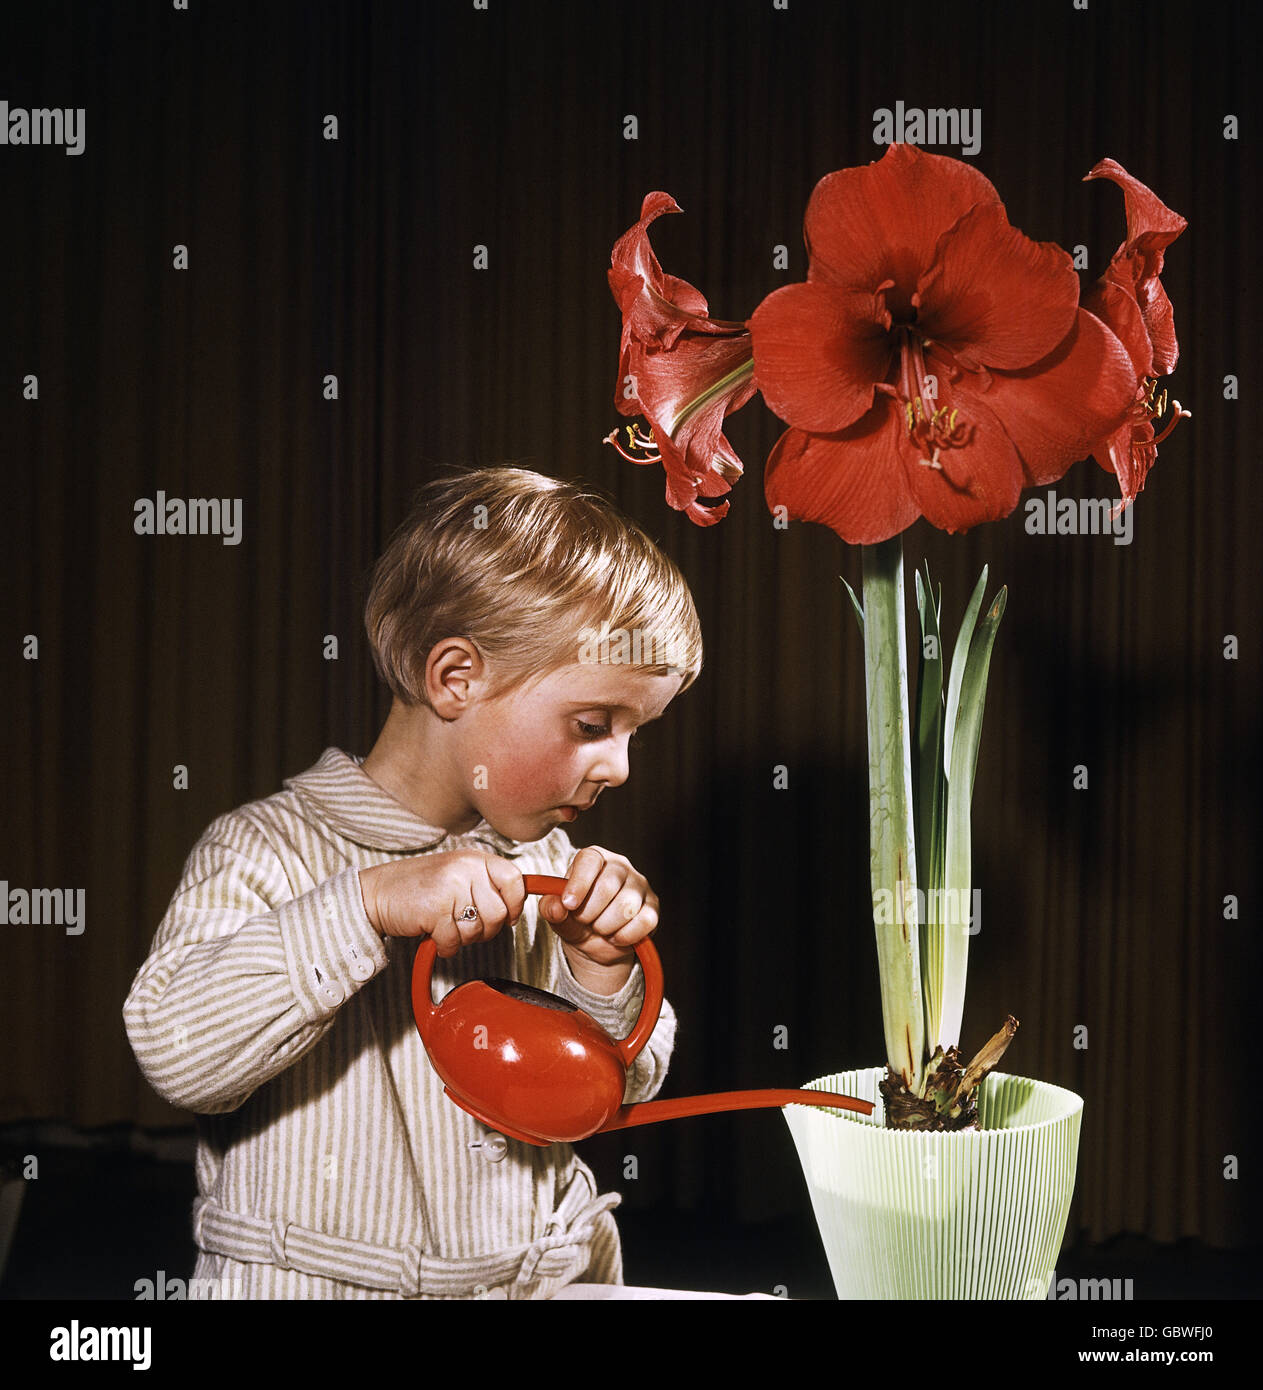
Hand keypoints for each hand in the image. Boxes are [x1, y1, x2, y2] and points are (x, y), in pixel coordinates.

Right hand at [358, 852, 524, 957]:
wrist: (376, 893)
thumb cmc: (417, 887)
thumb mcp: (457, 874)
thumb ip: (486, 885)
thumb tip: (514, 909)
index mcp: (474, 858)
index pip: (514, 879)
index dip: (514, 904)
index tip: (506, 916)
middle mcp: (465, 869)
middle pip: (498, 913)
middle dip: (485, 930)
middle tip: (465, 926)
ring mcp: (450, 887)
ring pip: (478, 930)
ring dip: (463, 938)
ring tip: (447, 927)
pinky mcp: (435, 909)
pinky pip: (454, 941)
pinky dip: (445, 946)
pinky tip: (435, 936)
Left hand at [538, 846, 658, 970]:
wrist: (596, 945)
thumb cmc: (576, 921)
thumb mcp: (558, 916)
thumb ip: (551, 909)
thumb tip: (556, 907)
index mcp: (595, 858)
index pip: (590, 860)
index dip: (579, 883)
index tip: (569, 904)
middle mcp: (620, 866)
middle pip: (608, 886)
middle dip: (590, 913)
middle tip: (583, 921)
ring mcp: (640, 885)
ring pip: (626, 906)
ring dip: (606, 926)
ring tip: (599, 928)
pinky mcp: (653, 907)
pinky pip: (644, 922)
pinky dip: (625, 936)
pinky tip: (616, 936)